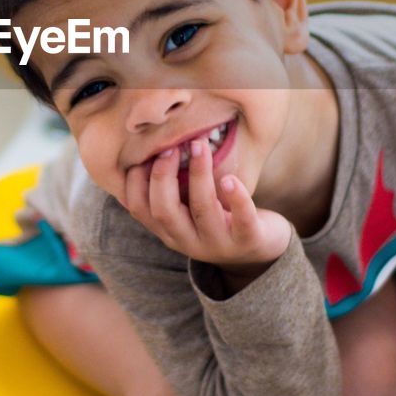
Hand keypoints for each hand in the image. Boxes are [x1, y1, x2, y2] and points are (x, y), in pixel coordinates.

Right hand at [123, 136, 291, 271]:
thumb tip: (146, 151)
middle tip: (171, 147)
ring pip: (202, 209)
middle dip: (162, 176)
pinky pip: (243, 220)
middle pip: (164, 212)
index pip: (140, 209)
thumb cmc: (219, 218)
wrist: (261, 250)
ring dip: (198, 174)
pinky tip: (230, 178)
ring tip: (199, 145)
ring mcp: (219, 243)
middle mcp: (189, 241)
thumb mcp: (188, 210)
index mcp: (169, 231)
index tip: (144, 153)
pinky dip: (236, 198)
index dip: (135, 182)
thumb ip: (170, 191)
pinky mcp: (249, 240)